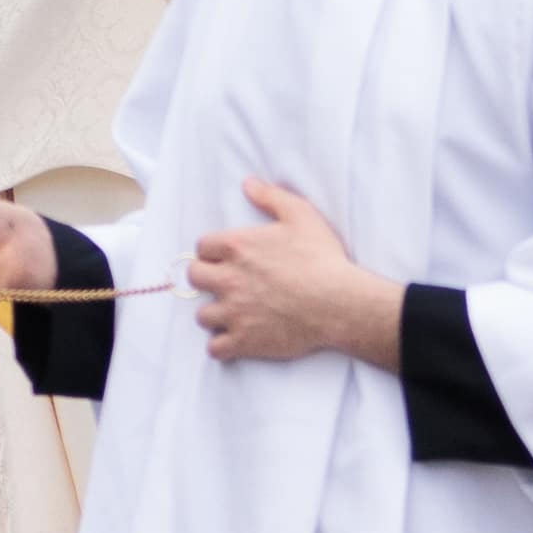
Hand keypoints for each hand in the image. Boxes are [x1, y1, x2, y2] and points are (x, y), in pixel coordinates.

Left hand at [187, 178, 399, 368]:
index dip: (213, 251)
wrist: (339, 302)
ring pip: (203, 316)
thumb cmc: (322, 258)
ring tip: (232, 312)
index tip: (225, 257)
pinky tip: (235, 339)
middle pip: (194, 278)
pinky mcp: (244, 341)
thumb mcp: (301, 215)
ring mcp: (234, 312)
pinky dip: (223, 346)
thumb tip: (248, 184)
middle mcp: (228, 279)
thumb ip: (271, 197)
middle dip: (206, 279)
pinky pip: (215, 349)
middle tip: (225, 282)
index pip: (201, 247)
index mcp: (238, 247)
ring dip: (215, 314)